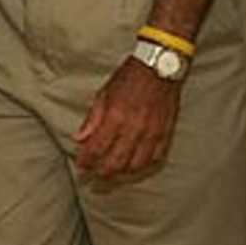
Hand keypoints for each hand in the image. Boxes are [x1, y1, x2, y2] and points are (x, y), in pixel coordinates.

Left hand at [74, 56, 181, 179]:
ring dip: (122, 172)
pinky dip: (143, 165)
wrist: (160, 67)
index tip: (81, 166)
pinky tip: (134, 165)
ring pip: (135, 165)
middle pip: (115, 162)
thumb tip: (79, 138)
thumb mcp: (104, 93)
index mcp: (116, 117)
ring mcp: (152, 133)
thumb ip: (92, 118)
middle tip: (93, 177)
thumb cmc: (129, 77)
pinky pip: (155, 158)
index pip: (97, 148)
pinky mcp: (166, 133)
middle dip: (101, 173)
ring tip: (112, 172)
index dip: (86, 161)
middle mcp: (134, 128)